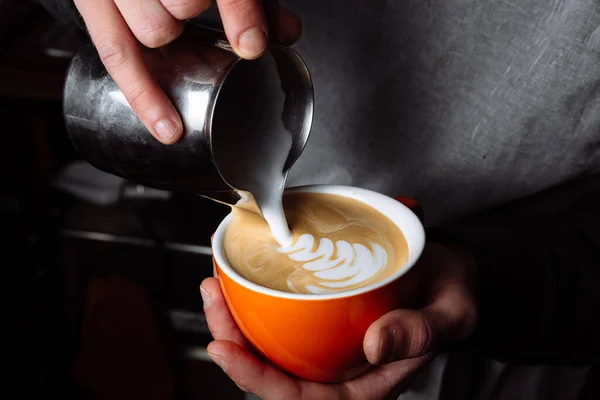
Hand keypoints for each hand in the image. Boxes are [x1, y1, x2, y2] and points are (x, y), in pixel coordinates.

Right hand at [74, 0, 301, 143]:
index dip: (239, 11)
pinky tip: (168, 128)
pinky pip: (115, 57)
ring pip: (153, 32)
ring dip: (169, 37)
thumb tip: (288, 33)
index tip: (253, 44)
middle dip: (194, 14)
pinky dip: (145, 96)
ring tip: (170, 27)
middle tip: (193, 12)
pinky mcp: (92, 6)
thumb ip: (250, 0)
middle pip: (182, 5)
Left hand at [200, 243, 477, 399]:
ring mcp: (326, 343)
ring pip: (270, 345)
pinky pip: (279, 317)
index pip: (304, 398)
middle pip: (274, 372)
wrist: (448, 267)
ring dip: (234, 319)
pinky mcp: (320, 315)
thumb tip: (375, 347)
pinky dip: (253, 300)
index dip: (259, 381)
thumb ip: (421, 331)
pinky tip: (238, 277)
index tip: (226, 350)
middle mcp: (338, 368)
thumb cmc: (450, 292)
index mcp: (366, 384)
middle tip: (213, 301)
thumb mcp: (452, 311)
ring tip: (214, 287)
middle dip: (233, 344)